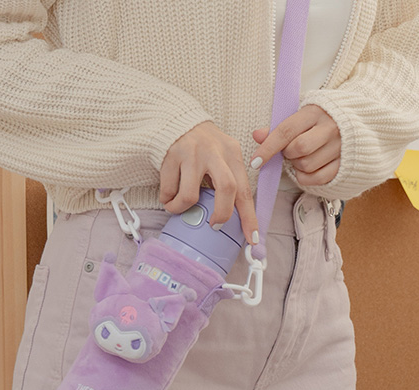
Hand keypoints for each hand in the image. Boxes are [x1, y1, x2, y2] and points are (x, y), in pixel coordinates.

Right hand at [160, 121, 258, 244]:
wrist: (178, 121)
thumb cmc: (205, 147)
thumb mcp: (224, 155)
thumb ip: (231, 180)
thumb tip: (236, 217)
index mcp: (232, 154)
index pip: (245, 189)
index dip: (249, 217)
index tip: (252, 239)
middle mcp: (214, 152)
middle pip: (226, 188)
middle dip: (221, 214)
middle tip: (214, 225)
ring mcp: (191, 154)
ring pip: (190, 195)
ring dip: (182, 209)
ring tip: (178, 207)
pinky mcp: (170, 156)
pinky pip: (168, 190)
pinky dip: (167, 199)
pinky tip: (168, 195)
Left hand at [251, 105, 340, 185]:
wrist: (353, 121)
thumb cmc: (318, 120)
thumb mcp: (299, 117)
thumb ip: (278, 127)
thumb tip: (257, 135)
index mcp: (315, 112)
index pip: (286, 131)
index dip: (268, 148)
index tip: (255, 161)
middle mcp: (330, 128)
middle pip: (298, 149)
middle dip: (288, 154)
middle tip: (290, 150)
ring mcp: (340, 146)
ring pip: (307, 165)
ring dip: (297, 165)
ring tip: (302, 156)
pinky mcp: (345, 163)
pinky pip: (318, 178)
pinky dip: (307, 177)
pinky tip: (308, 168)